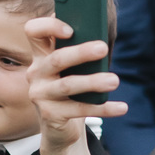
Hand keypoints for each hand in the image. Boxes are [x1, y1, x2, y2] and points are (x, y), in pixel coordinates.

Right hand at [24, 16, 126, 146]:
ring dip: (93, 82)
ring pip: (68, 85)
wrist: (59, 128)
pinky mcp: (51, 115)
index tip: (71, 30)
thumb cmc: (71, 89)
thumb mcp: (72, 68)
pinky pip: (80, 109)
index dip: (49, 27)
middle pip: (57, 58)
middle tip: (103, 48)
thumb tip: (103, 40)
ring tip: (114, 80)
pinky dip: (103, 108)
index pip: (33, 31)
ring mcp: (41, 95)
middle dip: (80, 52)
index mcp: (41, 55)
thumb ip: (80, 51)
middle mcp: (36, 73)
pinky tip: (121, 107)